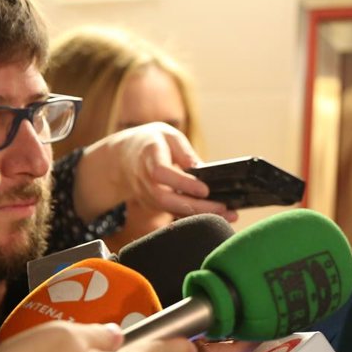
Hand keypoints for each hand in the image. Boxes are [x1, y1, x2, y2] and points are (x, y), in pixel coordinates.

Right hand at [76, 123, 237, 223]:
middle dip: (196, 207)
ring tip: (229, 215)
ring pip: (171, 210)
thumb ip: (184, 150)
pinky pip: (174, 212)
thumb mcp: (168, 135)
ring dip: (199, 215)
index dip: (182, 183)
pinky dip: (195, 216)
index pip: (162, 173)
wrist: (122, 157)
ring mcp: (147, 195)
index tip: (205, 190)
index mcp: (149, 156)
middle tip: (224, 208)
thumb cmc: (151, 142)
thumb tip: (200, 168)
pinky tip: (218, 215)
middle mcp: (145, 179)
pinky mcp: (153, 204)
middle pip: (166, 199)